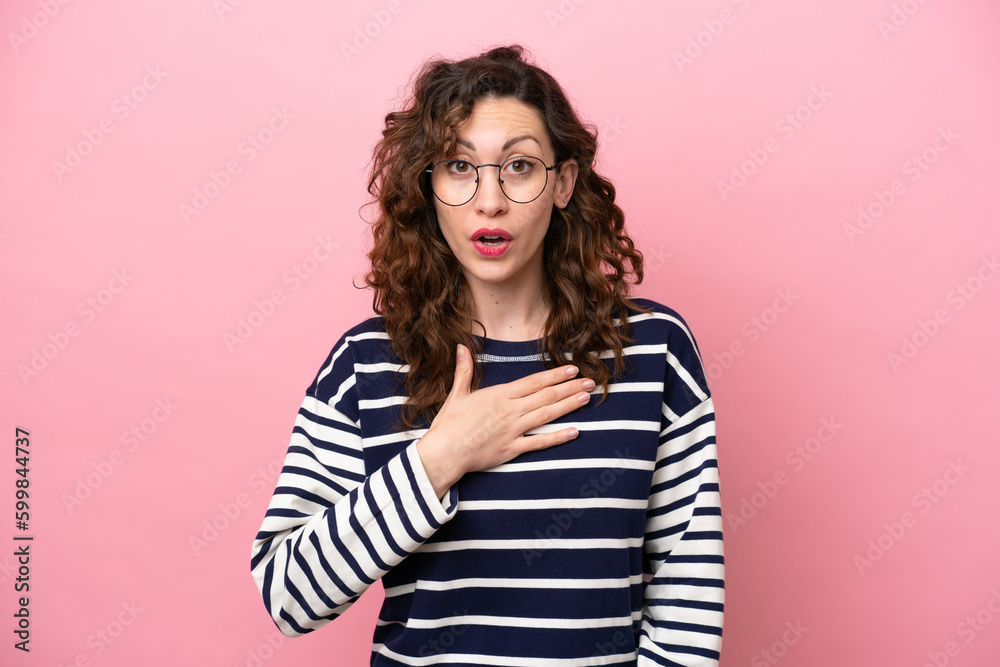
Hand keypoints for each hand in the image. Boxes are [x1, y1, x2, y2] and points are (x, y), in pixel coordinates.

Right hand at [416, 344, 594, 497]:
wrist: (444, 452)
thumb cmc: (449, 424)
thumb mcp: (457, 394)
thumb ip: (464, 370)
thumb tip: (461, 347)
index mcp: (499, 395)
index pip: (534, 382)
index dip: (555, 375)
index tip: (572, 368)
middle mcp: (510, 410)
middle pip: (546, 396)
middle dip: (570, 387)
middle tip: (591, 381)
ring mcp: (513, 430)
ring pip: (547, 415)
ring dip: (569, 406)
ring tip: (586, 398)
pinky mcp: (512, 449)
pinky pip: (540, 443)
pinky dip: (558, 437)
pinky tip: (574, 432)